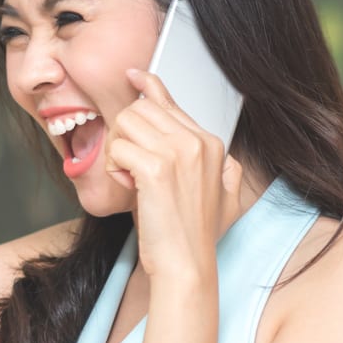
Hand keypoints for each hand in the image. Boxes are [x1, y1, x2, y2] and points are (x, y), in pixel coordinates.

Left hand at [107, 66, 244, 275]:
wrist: (187, 265)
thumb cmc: (196, 235)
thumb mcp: (227, 197)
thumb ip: (228, 170)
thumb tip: (227, 155)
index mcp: (212, 144)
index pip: (170, 102)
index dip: (148, 86)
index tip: (134, 77)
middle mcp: (198, 142)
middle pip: (140, 109)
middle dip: (125, 135)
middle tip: (129, 167)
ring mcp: (178, 153)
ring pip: (125, 122)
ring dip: (117, 150)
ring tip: (130, 177)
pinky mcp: (156, 169)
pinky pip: (118, 148)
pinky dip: (114, 167)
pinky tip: (128, 186)